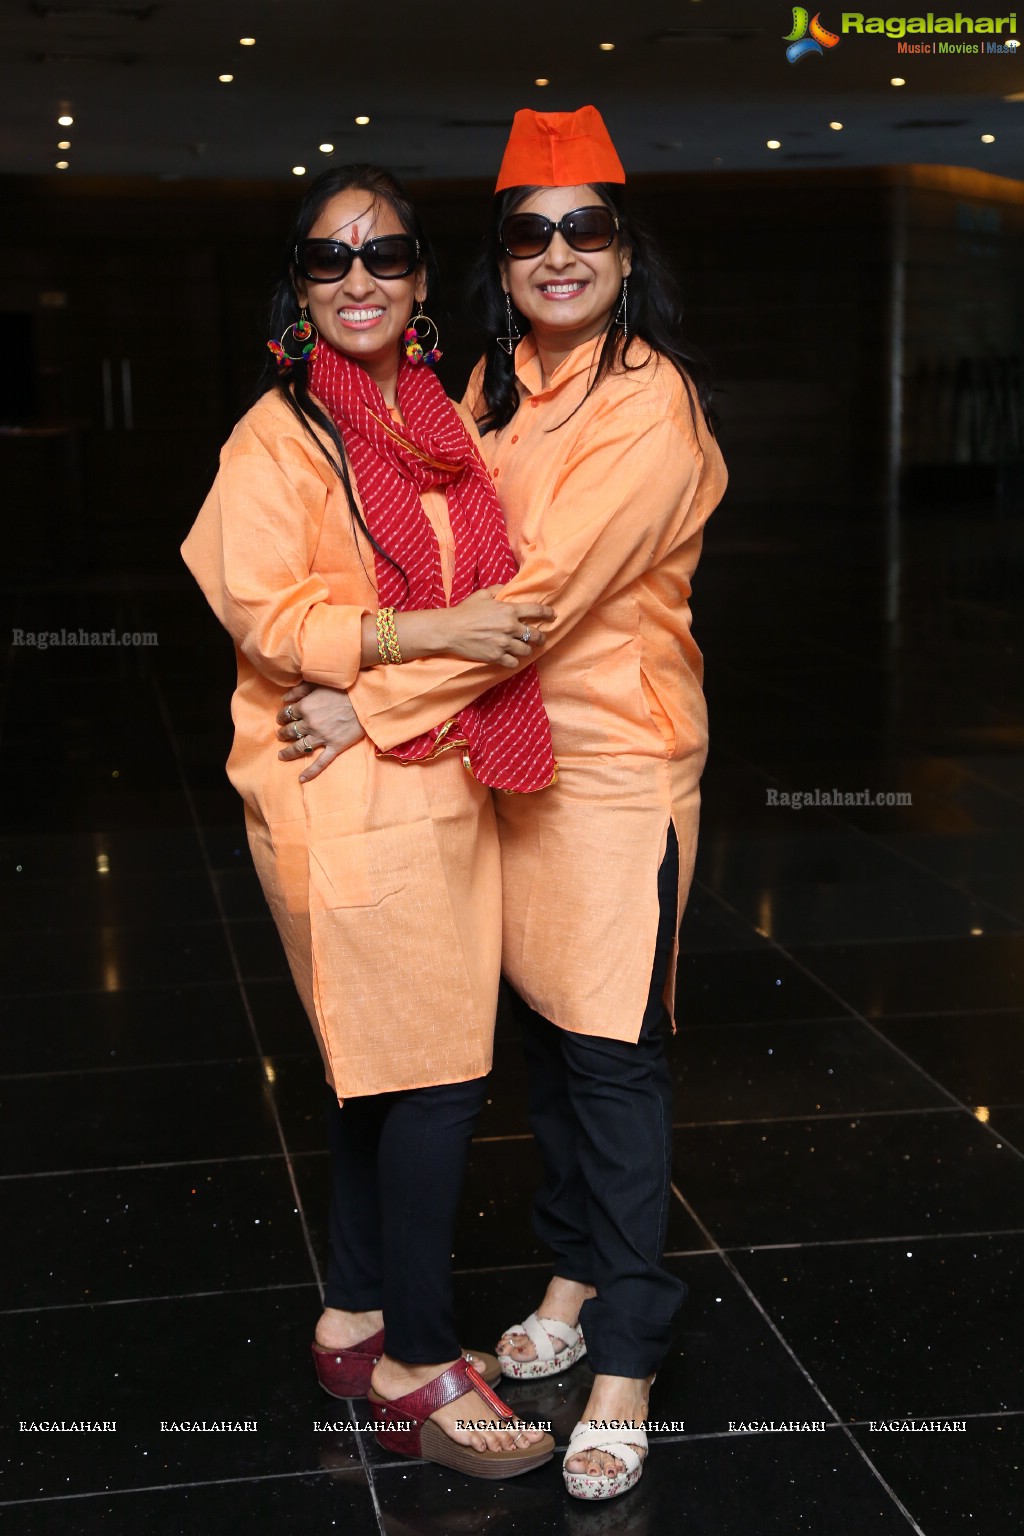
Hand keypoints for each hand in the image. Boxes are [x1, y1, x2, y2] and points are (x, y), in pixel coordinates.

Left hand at [276, 683, 365, 782]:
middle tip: (280, 735)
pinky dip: (311, 772)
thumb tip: (284, 697)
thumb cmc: (344, 689)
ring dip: (288, 752)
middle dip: (283, 733)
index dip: (282, 716)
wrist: (366, 701)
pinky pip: (320, 762)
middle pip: (291, 731)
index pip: (287, 714)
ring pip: (300, 748)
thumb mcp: (319, 684)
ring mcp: (322, 737)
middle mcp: (310, 724)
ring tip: (282, 755)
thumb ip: (300, 690)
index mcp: (305, 707)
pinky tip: (301, 779)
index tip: (281, 718)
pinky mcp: (335, 747)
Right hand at [436, 585, 554, 667]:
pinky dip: (513, 660)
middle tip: (540, 639)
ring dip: (526, 650)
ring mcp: (504, 643)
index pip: (536, 611)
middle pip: (535, 635)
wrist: (449, 630)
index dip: (547, 613)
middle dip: (540, 637)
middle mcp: (509, 627)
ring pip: (526, 650)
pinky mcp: (496, 657)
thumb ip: (498, 590)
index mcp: (508, 610)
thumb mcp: (482, 595)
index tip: (553, 615)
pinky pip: (513, 662)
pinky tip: (511, 658)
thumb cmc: (464, 611)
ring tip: (524, 649)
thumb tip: (508, 588)